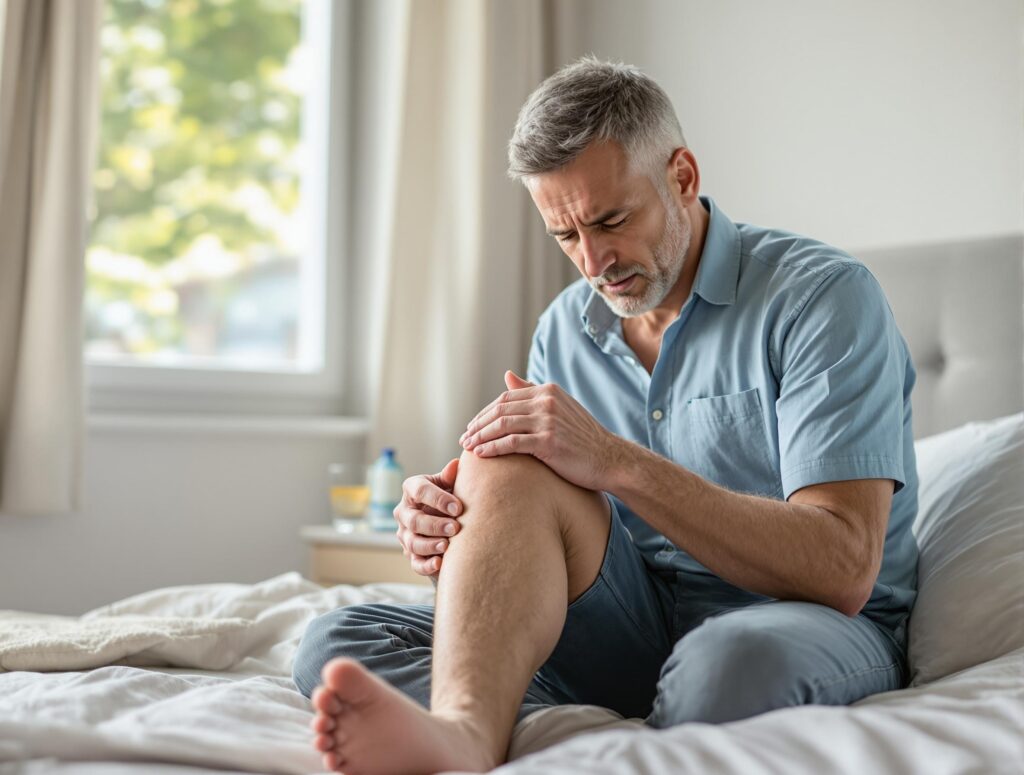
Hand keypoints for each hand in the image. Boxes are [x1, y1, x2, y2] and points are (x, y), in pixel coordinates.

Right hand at [394, 458, 462, 578]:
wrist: (448, 519)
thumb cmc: (449, 496)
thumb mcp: (449, 484)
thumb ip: (450, 477)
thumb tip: (456, 464)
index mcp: (412, 489)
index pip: (419, 491)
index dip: (437, 499)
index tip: (458, 508)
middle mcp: (404, 511)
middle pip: (414, 520)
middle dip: (435, 525)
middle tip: (455, 528)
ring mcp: (405, 534)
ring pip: (412, 542)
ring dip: (429, 545)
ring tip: (447, 546)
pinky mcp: (411, 554)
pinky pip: (415, 562)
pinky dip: (426, 564)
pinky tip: (439, 563)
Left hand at [459, 370, 620, 490]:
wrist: (609, 459)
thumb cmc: (583, 438)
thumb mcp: (559, 408)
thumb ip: (533, 392)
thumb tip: (507, 375)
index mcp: (548, 391)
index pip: (505, 398)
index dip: (485, 413)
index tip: (472, 426)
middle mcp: (547, 401)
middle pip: (500, 410)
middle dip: (478, 425)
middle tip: (464, 438)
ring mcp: (548, 420)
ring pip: (502, 425)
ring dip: (480, 437)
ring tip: (468, 447)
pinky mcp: (548, 441)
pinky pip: (511, 443)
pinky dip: (492, 448)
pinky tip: (481, 455)